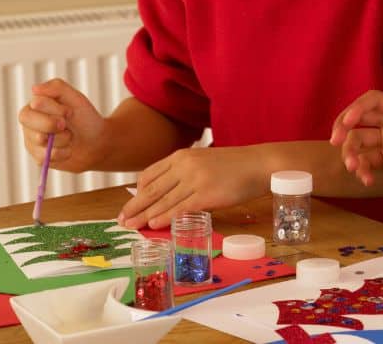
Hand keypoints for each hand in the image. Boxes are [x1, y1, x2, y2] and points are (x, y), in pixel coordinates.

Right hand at [17, 79, 106, 172]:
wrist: (97, 142)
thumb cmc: (85, 117)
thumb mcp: (76, 98)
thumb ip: (56, 87)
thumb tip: (34, 89)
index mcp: (35, 106)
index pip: (35, 104)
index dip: (55, 109)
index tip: (70, 112)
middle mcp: (29, 123)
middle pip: (27, 121)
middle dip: (52, 123)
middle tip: (66, 126)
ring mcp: (32, 141)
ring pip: (39, 139)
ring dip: (63, 138)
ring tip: (70, 136)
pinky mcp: (39, 157)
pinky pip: (46, 156)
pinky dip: (63, 152)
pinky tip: (68, 149)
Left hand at [118, 145, 266, 228]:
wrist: (261, 164)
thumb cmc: (236, 165)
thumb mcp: (205, 161)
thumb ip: (185, 173)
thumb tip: (167, 195)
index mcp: (182, 155)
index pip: (150, 175)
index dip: (137, 193)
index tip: (130, 205)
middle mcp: (185, 165)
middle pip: (152, 189)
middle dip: (134, 207)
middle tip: (121, 220)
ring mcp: (195, 179)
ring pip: (163, 201)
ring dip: (145, 216)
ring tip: (132, 226)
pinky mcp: (207, 194)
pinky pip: (180, 208)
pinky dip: (165, 217)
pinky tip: (155, 225)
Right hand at [330, 90, 382, 189]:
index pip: (374, 101)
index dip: (356, 108)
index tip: (347, 123)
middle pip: (360, 121)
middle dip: (344, 131)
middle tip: (335, 145)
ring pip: (362, 144)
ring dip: (352, 154)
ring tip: (355, 170)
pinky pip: (370, 163)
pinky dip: (364, 170)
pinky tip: (367, 180)